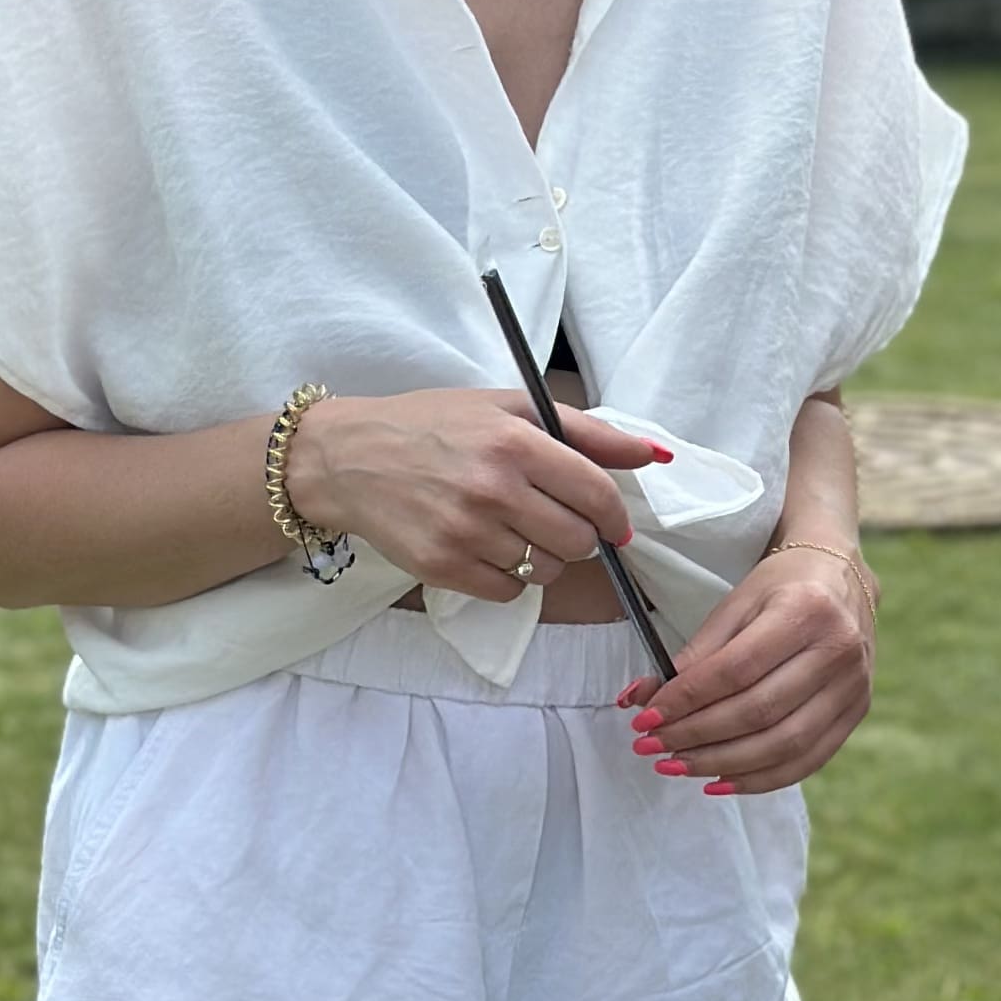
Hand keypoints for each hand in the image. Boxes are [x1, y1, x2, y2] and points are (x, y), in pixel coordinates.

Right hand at [287, 385, 666, 605]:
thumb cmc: (432, 425)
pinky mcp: (442, 567)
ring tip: (514, 530)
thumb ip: (586, 432)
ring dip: (543, 558)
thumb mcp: (508, 408)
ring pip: (545, 571)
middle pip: (578, 541)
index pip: (597, 495)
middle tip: (553, 519)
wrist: (347, 457)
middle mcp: (492, 489)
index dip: (615, 516)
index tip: (613, 523)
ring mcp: (465, 533)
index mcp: (514, 442)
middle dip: (578, 536)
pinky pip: (508, 592)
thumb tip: (653, 454)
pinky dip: (509, 578)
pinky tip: (487, 548)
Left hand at [626, 545, 876, 796]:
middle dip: (697, 736)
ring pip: (783, 745)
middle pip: (759, 711)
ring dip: (722, 764)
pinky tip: (719, 780)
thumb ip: (695, 653)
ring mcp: (854, 686)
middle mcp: (838, 650)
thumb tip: (641, 700)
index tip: (645, 719)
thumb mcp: (736, 603)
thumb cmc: (782, 589)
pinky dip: (759, 779)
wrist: (842, 579)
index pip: (736, 669)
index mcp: (806, 610)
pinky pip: (806, 761)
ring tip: (677, 765)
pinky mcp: (857, 712)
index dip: (687, 700)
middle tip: (651, 746)